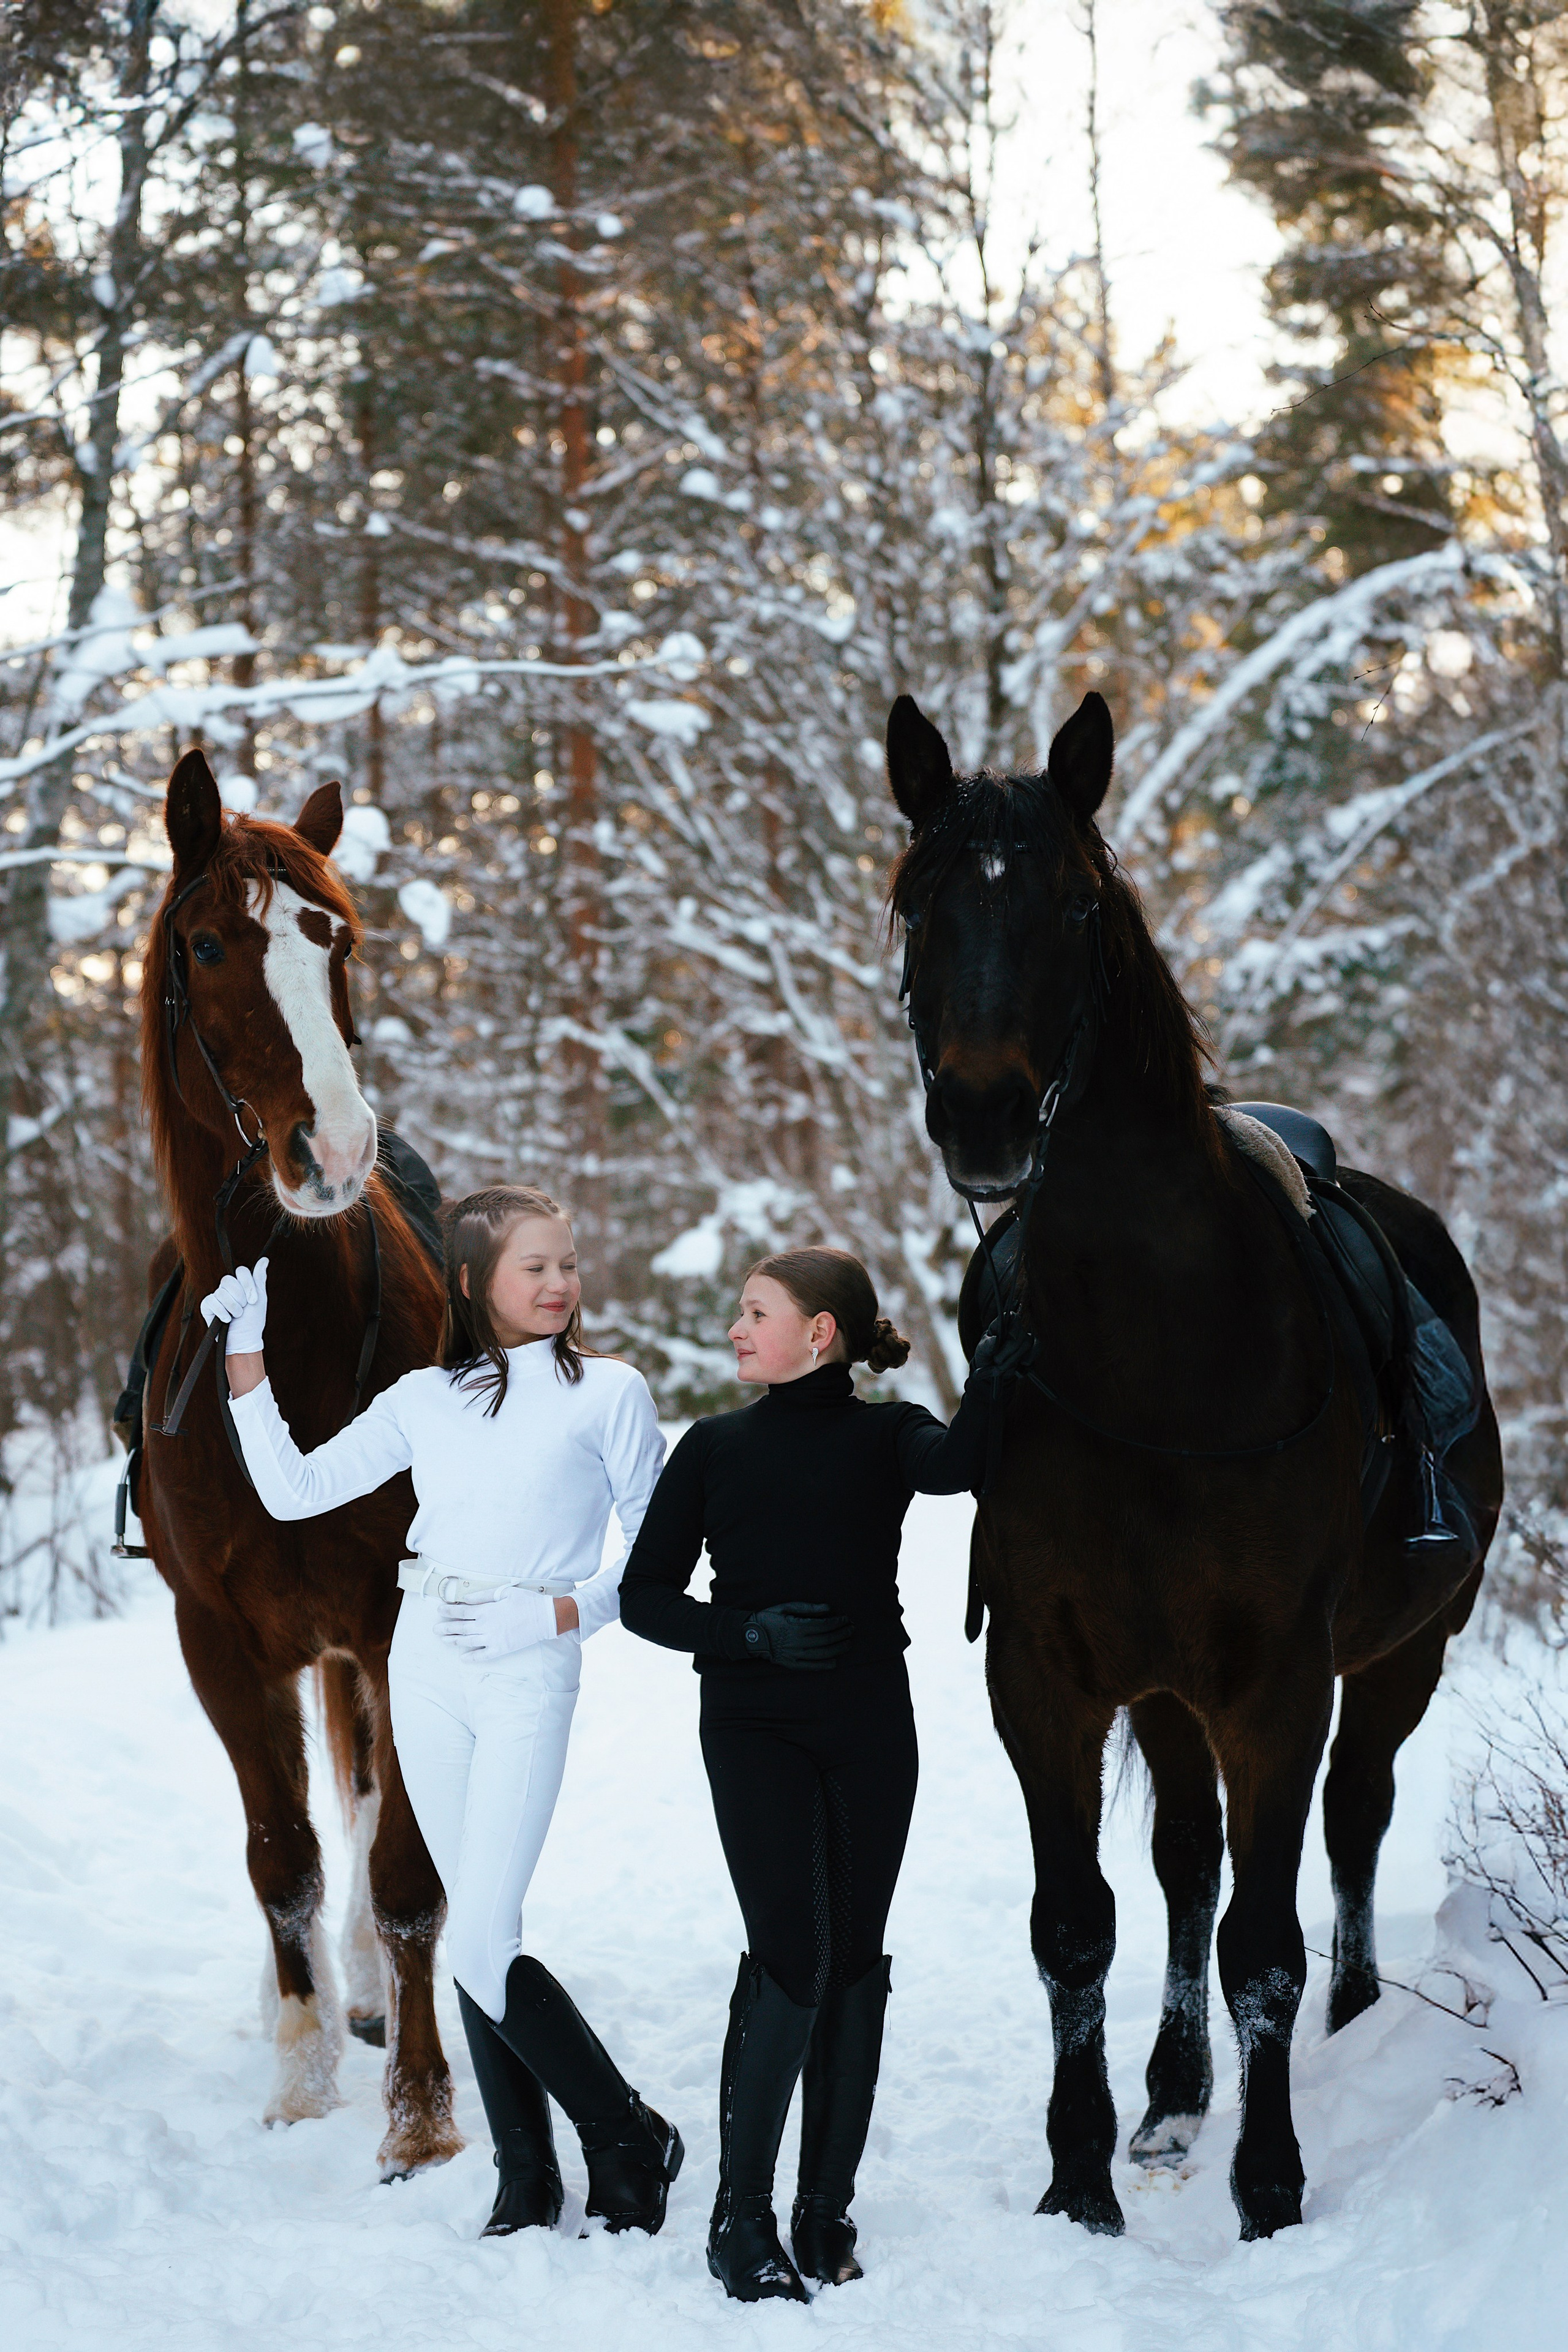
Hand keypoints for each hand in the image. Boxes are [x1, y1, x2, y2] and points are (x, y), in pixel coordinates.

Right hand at [200, 1258, 269, 1357]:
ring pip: (222, 1293)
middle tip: (244, 1309)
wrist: (244, 1339)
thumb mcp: (260, 1298)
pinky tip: (226, 1320)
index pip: (241, 1271)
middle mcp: (227, 1288)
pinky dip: (222, 1313)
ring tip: (236, 1316)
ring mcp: (216, 1296)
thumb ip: (259, 1278)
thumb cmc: (252, 1320)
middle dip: (240, 1298)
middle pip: (229, 1280)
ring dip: (233, 1308)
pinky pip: (212, 1301)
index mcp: (240, 1284)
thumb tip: (264, 1258)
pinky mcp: (207, 1306)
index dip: (248, 1285)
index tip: (253, 1300)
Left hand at [436, 1587, 557, 1658]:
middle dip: (446, 1628)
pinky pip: (482, 1655)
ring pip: (468, 1642)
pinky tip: (463, 1658)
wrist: (544, 1618)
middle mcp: (486, 1626)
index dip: (448, 1611)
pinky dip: (472, 1657)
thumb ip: (483, 1595)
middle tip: (435, 1629)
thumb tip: (466, 1598)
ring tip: (444, 1640)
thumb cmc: (526, 1602)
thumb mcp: (504, 1592)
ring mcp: (492, 1640)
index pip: (461, 1612)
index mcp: (486, 1611)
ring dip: (454, 1641)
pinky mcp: (500, 1649)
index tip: (439, 1611)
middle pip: (460, 1628)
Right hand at [740, 1601, 852, 1670]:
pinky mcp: (791, 1664)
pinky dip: (824, 1665)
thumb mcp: (786, 1607)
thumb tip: (827, 1608)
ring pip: (822, 1653)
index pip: (824, 1625)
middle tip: (851, 1630)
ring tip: (848, 1643)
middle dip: (842, 1634)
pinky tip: (835, 1662)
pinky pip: (811, 1666)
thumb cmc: (769, 1618)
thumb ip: (808, 1608)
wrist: (750, 1635)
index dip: (838, 1622)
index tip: (846, 1619)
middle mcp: (798, 1642)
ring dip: (838, 1648)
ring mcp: (795, 1655)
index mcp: (797, 1626)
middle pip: (826, 1639)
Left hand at [971, 1308, 1034, 1385]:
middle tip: (997, 1361)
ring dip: (1015, 1359)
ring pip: (1028, 1344)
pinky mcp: (1031, 1349)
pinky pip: (1036, 1349)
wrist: (991, 1371)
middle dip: (1009, 1351)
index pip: (1011, 1317)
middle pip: (1020, 1334)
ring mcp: (1023, 1338)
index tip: (1011, 1336)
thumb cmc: (985, 1355)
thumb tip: (995, 1339)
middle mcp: (1014, 1329)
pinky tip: (1019, 1365)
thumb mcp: (981, 1351)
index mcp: (1000, 1325)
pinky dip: (1028, 1359)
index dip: (1014, 1325)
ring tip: (1002, 1367)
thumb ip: (986, 1345)